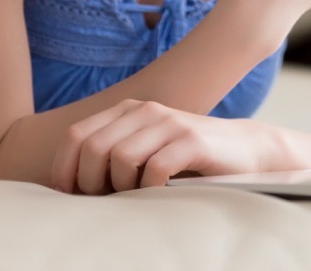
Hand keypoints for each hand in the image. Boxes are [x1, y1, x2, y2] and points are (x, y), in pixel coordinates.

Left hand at [51, 99, 272, 193]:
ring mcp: (170, 123)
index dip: (65, 169)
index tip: (72, 196)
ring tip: (136, 195)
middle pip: (93, 148)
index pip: (76, 135)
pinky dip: (150, 188)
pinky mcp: (193, 141)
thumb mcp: (145, 149)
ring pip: (120, 157)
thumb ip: (111, 156)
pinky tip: (161, 192)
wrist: (245, 149)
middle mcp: (146, 110)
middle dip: (91, 183)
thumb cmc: (187, 159)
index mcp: (128, 111)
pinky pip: (154, 169)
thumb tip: (67, 188)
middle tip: (107, 200)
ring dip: (122, 187)